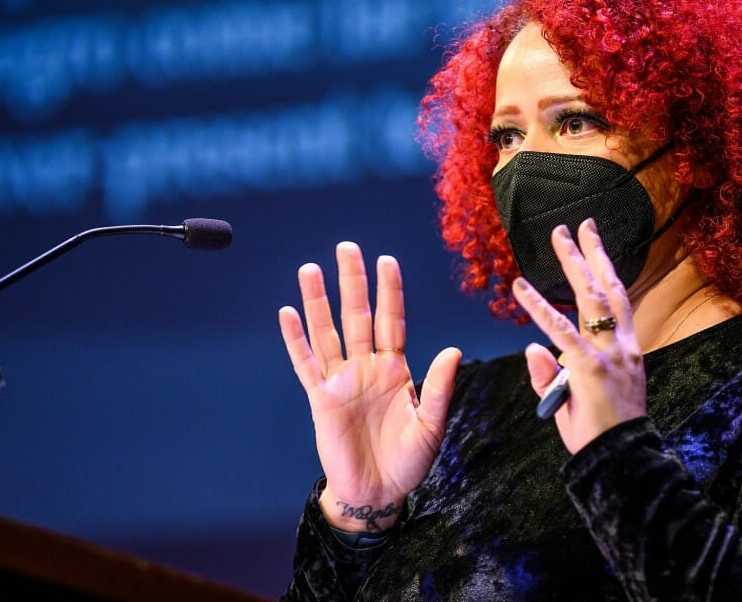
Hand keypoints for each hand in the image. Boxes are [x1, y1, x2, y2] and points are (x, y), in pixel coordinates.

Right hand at [278, 242, 460, 531]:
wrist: (378, 493)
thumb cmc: (409, 461)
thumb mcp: (431, 426)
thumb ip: (440, 388)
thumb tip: (453, 350)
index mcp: (396, 370)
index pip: (391, 321)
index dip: (389, 292)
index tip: (387, 260)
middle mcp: (366, 367)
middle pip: (357, 315)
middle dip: (353, 282)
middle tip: (347, 247)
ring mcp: (342, 381)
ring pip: (328, 332)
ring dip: (318, 301)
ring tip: (310, 269)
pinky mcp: (321, 400)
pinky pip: (306, 364)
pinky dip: (296, 340)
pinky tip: (288, 314)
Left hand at [511, 219, 646, 453]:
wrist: (622, 463)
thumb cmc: (604, 435)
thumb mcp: (580, 400)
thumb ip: (555, 374)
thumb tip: (532, 349)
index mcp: (627, 350)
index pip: (619, 300)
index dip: (606, 269)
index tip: (596, 243)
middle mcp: (622, 346)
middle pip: (608, 288)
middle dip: (593, 253)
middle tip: (580, 224)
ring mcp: (608, 355)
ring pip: (592, 299)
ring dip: (574, 263)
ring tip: (559, 236)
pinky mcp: (590, 369)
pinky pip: (560, 332)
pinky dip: (539, 307)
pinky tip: (521, 288)